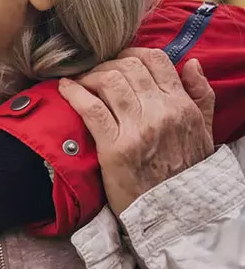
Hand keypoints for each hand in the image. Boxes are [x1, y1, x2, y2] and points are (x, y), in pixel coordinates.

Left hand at [58, 48, 214, 216]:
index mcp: (182, 106)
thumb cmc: (186, 173)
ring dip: (88, 76)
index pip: (155, 60)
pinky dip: (73, 92)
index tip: (118, 60)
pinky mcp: (114, 146)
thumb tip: (190, 63)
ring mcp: (137, 128)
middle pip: (127, 67)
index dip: (131, 53)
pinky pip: (90, 107)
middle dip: (106, 64)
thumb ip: (201, 96)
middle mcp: (161, 112)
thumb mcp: (205, 132)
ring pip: (108, 81)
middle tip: (95, 73)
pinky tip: (64, 88)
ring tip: (81, 82)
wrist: (176, 214)